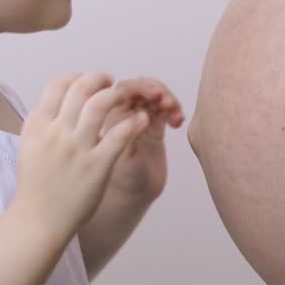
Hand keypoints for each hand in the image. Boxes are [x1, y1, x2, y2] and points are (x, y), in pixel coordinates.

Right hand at [12, 72, 152, 240]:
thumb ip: (35, 122)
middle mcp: (57, 133)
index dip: (76, 77)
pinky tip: (141, 120)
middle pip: (81, 89)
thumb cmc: (36, 186)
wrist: (39, 221)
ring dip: (117, 95)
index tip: (88, 82)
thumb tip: (46, 101)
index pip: (58, 85)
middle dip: (99, 79)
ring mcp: (77, 149)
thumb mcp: (27, 147)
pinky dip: (133, 122)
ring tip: (128, 98)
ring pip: (100, 105)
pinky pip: (119, 135)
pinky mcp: (97, 166)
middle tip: (110, 82)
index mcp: (39, 126)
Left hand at [100, 78, 184, 200]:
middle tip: (164, 100)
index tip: (151, 94)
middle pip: (139, 87)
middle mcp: (122, 113)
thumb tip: (140, 114)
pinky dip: (174, 109)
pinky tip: (178, 121)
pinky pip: (165, 108)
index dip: (137, 87)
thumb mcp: (114, 156)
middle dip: (153, 89)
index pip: (121, 89)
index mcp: (107, 115)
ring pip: (154, 95)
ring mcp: (139, 117)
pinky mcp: (154, 125)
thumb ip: (122, 135)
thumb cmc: (114, 178)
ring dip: (166, 97)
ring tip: (173, 110)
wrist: (128, 196)